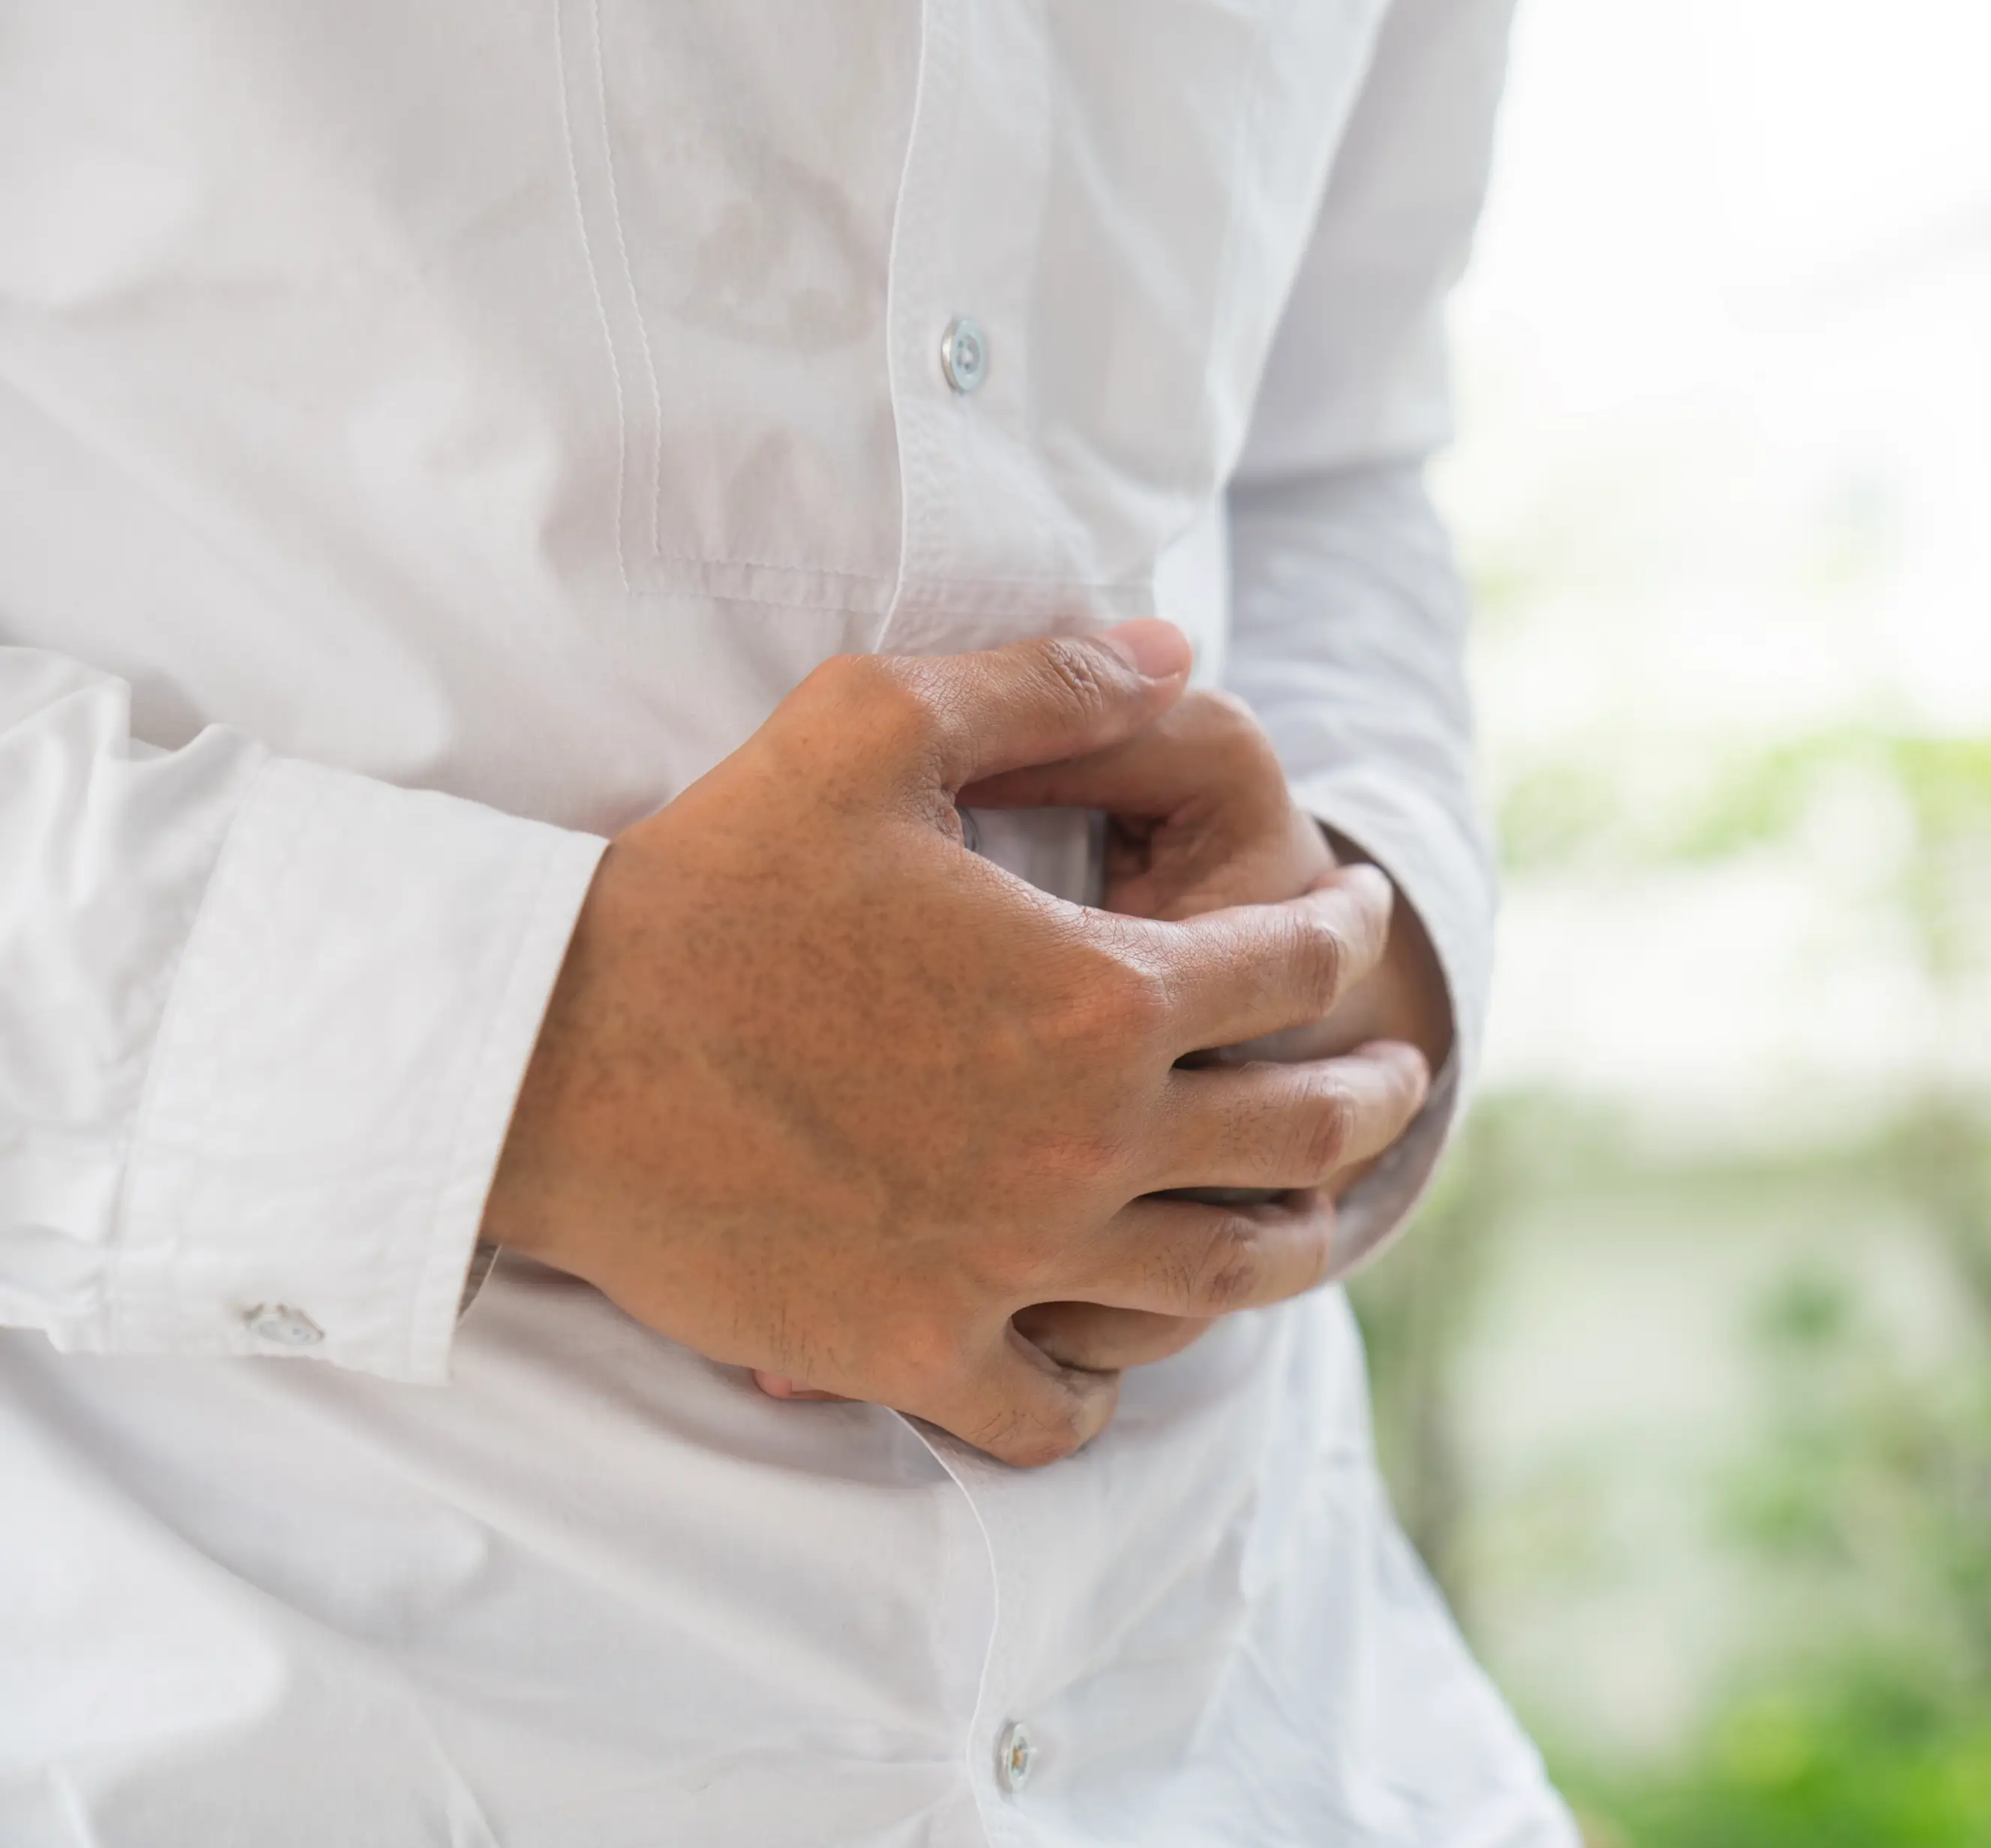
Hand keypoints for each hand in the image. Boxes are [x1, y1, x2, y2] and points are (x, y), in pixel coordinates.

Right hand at [481, 627, 1433, 1466]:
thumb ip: (1045, 679)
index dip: (1349, 930)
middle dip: (1372, 1093)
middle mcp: (1089, 1144)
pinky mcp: (917, 1350)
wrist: (539, 1051)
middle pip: (1302, 1135)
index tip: (1354, 918)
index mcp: (1101, 994)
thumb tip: (1179, 643)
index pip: (1299, 968)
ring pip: (1223, 1280)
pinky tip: (1113, 1354)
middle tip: (1395, 1075)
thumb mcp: (871, 727)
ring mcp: (1011, 1262)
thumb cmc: (706, 879)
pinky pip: (1060, 1403)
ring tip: (1314, 1216)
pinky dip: (1106, 1383)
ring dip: (1294, 1240)